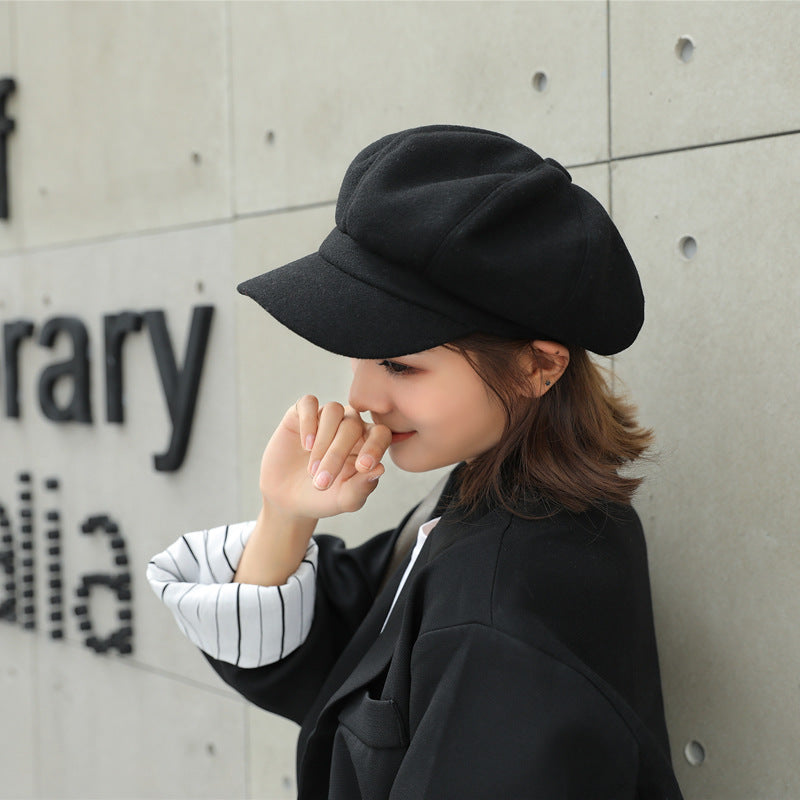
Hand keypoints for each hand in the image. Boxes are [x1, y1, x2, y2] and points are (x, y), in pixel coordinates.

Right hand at [259, 395, 391, 519]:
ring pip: (333, 411)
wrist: (289, 499)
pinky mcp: (301, 413)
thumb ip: (363, 487)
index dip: (375, 446)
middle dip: (337, 454)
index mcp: (367, 443)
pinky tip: (305, 445)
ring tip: (312, 469)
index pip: (380, 434)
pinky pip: (309, 403)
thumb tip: (380, 468)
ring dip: (323, 440)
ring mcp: (326, 417)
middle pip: (352, 425)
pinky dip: (308, 421)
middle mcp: (350, 425)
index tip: (363, 467)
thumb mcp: (344, 500)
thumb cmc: (324, 498)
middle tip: (322, 482)